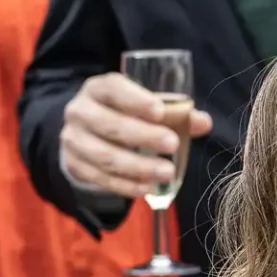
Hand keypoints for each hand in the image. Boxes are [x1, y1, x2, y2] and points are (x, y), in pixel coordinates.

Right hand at [60, 73, 212, 201]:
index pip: (113, 89)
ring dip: (138, 166)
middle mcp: (80, 111)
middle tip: (173, 145)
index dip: (135, 99)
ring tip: (166, 172)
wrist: (86, 135)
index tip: (160, 111)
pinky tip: (147, 188)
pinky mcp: (74, 165)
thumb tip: (202, 122)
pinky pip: (100, 178)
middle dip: (142, 136)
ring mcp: (73, 139)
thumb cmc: (123, 115)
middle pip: (109, 124)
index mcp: (99, 89)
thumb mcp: (144, 107)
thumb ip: (175, 113)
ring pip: (104, 155)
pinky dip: (125, 185)